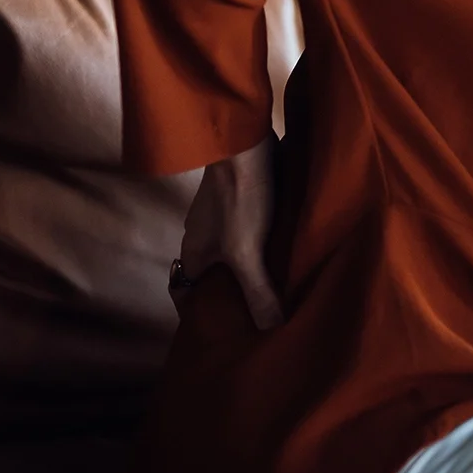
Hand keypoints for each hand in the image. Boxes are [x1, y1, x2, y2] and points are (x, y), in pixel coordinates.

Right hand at [176, 136, 282, 329]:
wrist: (244, 139)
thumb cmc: (239, 197)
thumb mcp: (247, 252)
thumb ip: (257, 292)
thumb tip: (270, 330)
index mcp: (193, 251)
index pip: (186, 292)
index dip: (198, 313)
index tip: (220, 333)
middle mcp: (203, 235)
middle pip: (212, 275)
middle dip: (231, 295)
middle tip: (257, 318)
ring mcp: (221, 216)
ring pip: (232, 253)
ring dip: (251, 270)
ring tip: (277, 291)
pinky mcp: (243, 199)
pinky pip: (250, 233)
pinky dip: (263, 247)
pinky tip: (286, 254)